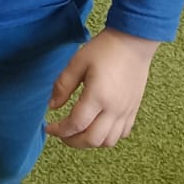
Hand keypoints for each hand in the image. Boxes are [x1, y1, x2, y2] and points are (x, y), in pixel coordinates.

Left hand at [45, 27, 159, 149]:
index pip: (76, 125)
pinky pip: (122, 134)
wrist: (134, 42)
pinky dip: (108, 137)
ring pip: (108, 141)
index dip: (59, 130)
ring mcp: (126, 111)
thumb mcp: (78, 62)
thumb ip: (62, 85)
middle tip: (62, 133)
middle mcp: (114, 109)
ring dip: (90, 142)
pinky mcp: (134, 109)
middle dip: (73, 141)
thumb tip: (52, 106)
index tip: (49, 127)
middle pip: (92, 140)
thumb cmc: (105, 49)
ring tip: (79, 132)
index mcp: (98, 96)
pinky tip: (98, 126)